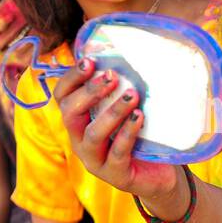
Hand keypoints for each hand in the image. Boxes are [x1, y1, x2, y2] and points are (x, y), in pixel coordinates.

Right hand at [52, 60, 179, 200]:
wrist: (159, 174)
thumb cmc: (140, 135)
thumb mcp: (126, 110)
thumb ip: (118, 87)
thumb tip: (123, 47)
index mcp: (78, 122)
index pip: (62, 97)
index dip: (72, 78)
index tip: (90, 61)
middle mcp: (80, 141)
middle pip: (70, 114)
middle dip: (89, 93)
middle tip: (112, 76)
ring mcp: (95, 161)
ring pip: (92, 134)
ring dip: (111, 112)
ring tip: (131, 95)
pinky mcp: (115, 175)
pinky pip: (117, 153)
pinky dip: (127, 133)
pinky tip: (139, 117)